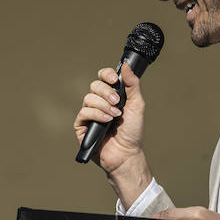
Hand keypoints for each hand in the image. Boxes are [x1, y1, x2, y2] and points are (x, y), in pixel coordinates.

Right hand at [74, 65, 152, 195]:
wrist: (127, 154)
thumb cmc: (132, 132)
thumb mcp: (137, 105)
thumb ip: (132, 84)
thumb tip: (126, 65)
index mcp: (111, 96)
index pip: (103, 77)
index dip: (106, 74)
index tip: (114, 79)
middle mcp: (99, 103)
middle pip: (95, 85)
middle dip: (107, 92)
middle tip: (117, 103)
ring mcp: (89, 114)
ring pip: (88, 98)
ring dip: (103, 105)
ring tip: (114, 116)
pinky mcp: (82, 126)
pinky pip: (84, 112)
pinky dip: (96, 114)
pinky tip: (106, 121)